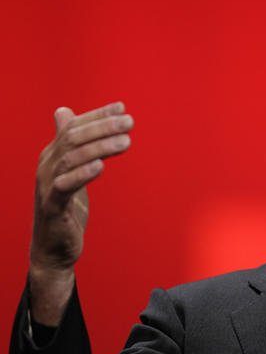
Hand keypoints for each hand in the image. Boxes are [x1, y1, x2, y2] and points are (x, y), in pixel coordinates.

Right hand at [29, 102, 133, 324]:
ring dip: (100, 147)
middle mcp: (47, 165)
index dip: (97, 115)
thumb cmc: (64, 204)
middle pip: (74, 138)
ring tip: (126, 141)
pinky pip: (65, 186)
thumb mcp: (68, 169)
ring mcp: (47, 185)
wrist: (53, 246)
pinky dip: (82, 174)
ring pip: (72, 158)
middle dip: (102, 127)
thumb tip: (64, 111)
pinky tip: (100, 166)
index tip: (122, 107)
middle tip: (129, 122)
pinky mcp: (52, 206)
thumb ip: (71, 143)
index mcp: (53, 154)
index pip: (74, 126)